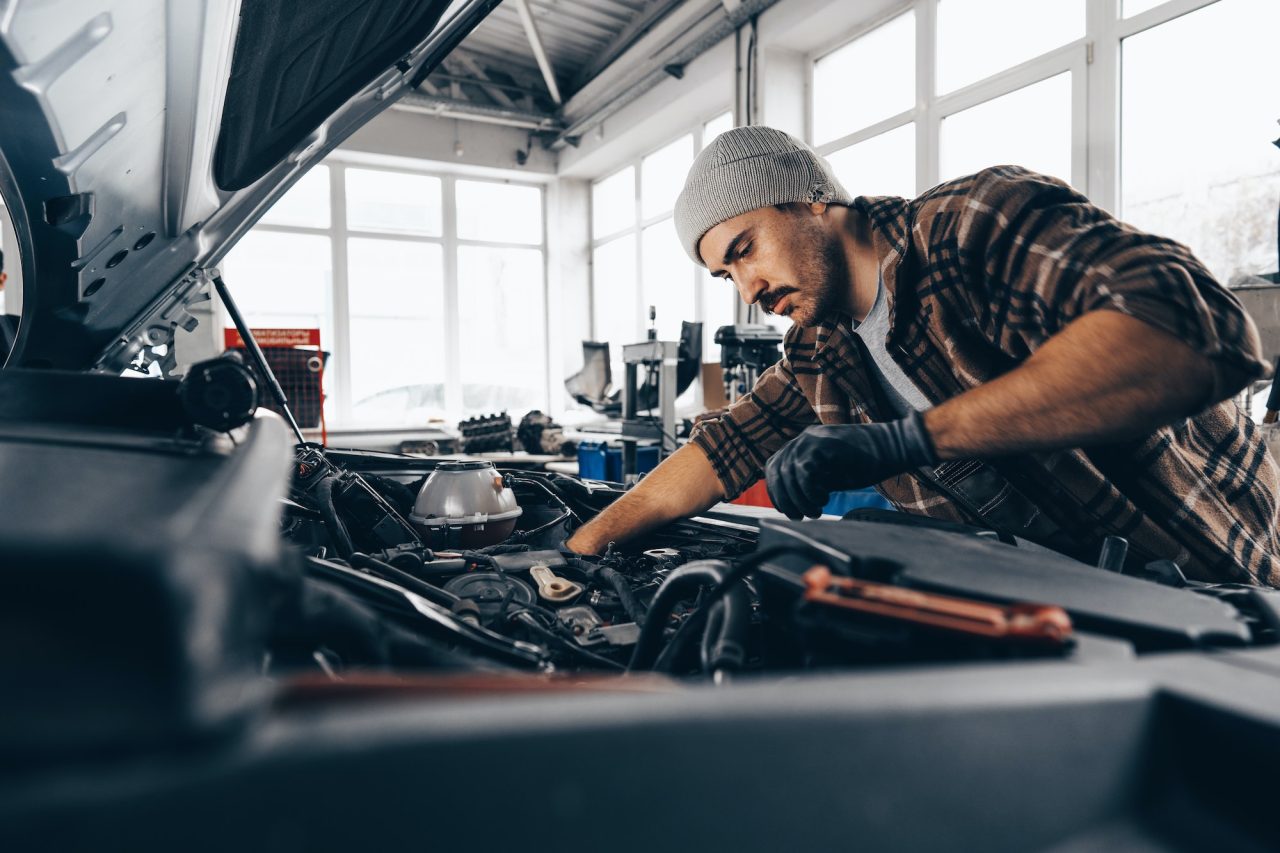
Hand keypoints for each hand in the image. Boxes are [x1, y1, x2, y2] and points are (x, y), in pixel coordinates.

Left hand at [765, 412, 937, 519]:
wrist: (893, 448)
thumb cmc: (865, 464)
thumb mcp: (830, 475)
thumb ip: (811, 482)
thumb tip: (793, 502)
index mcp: (802, 445)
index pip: (774, 466)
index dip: (776, 491)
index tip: (787, 509)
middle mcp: (803, 439)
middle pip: (777, 471)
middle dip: (786, 499)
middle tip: (800, 516)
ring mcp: (812, 439)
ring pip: (789, 474)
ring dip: (800, 499)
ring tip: (816, 511)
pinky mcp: (824, 444)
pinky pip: (805, 473)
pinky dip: (811, 491)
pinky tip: (825, 499)